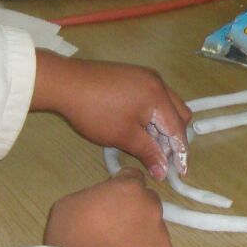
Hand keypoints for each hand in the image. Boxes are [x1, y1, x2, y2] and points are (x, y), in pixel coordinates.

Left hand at [32, 54, 190, 179]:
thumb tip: (163, 172)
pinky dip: (152, 113)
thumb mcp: (123, 136)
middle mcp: (158, 82)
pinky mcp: (133, 74)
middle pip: (179, 114)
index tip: (179, 172)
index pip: (178, 129)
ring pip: (167, 104)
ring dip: (163, 125)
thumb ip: (148, 153)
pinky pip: (154, 96)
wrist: (65, 83)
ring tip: (147, 142)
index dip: (180, 153)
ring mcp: (146, 76)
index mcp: (158, 97)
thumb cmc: (94, 111)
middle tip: (161, 156)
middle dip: (174, 137)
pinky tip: (137, 125)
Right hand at [44, 168, 171, 246]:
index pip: (133, 178)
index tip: (114, 199)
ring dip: (141, 238)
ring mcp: (162, 237)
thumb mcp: (71, 203)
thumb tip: (105, 201)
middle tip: (114, 230)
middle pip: (147, 204)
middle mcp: (152, 209)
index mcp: (130, 190)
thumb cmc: (70, 239)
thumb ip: (96, 196)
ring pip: (154, 233)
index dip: (122, 188)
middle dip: (134, 212)